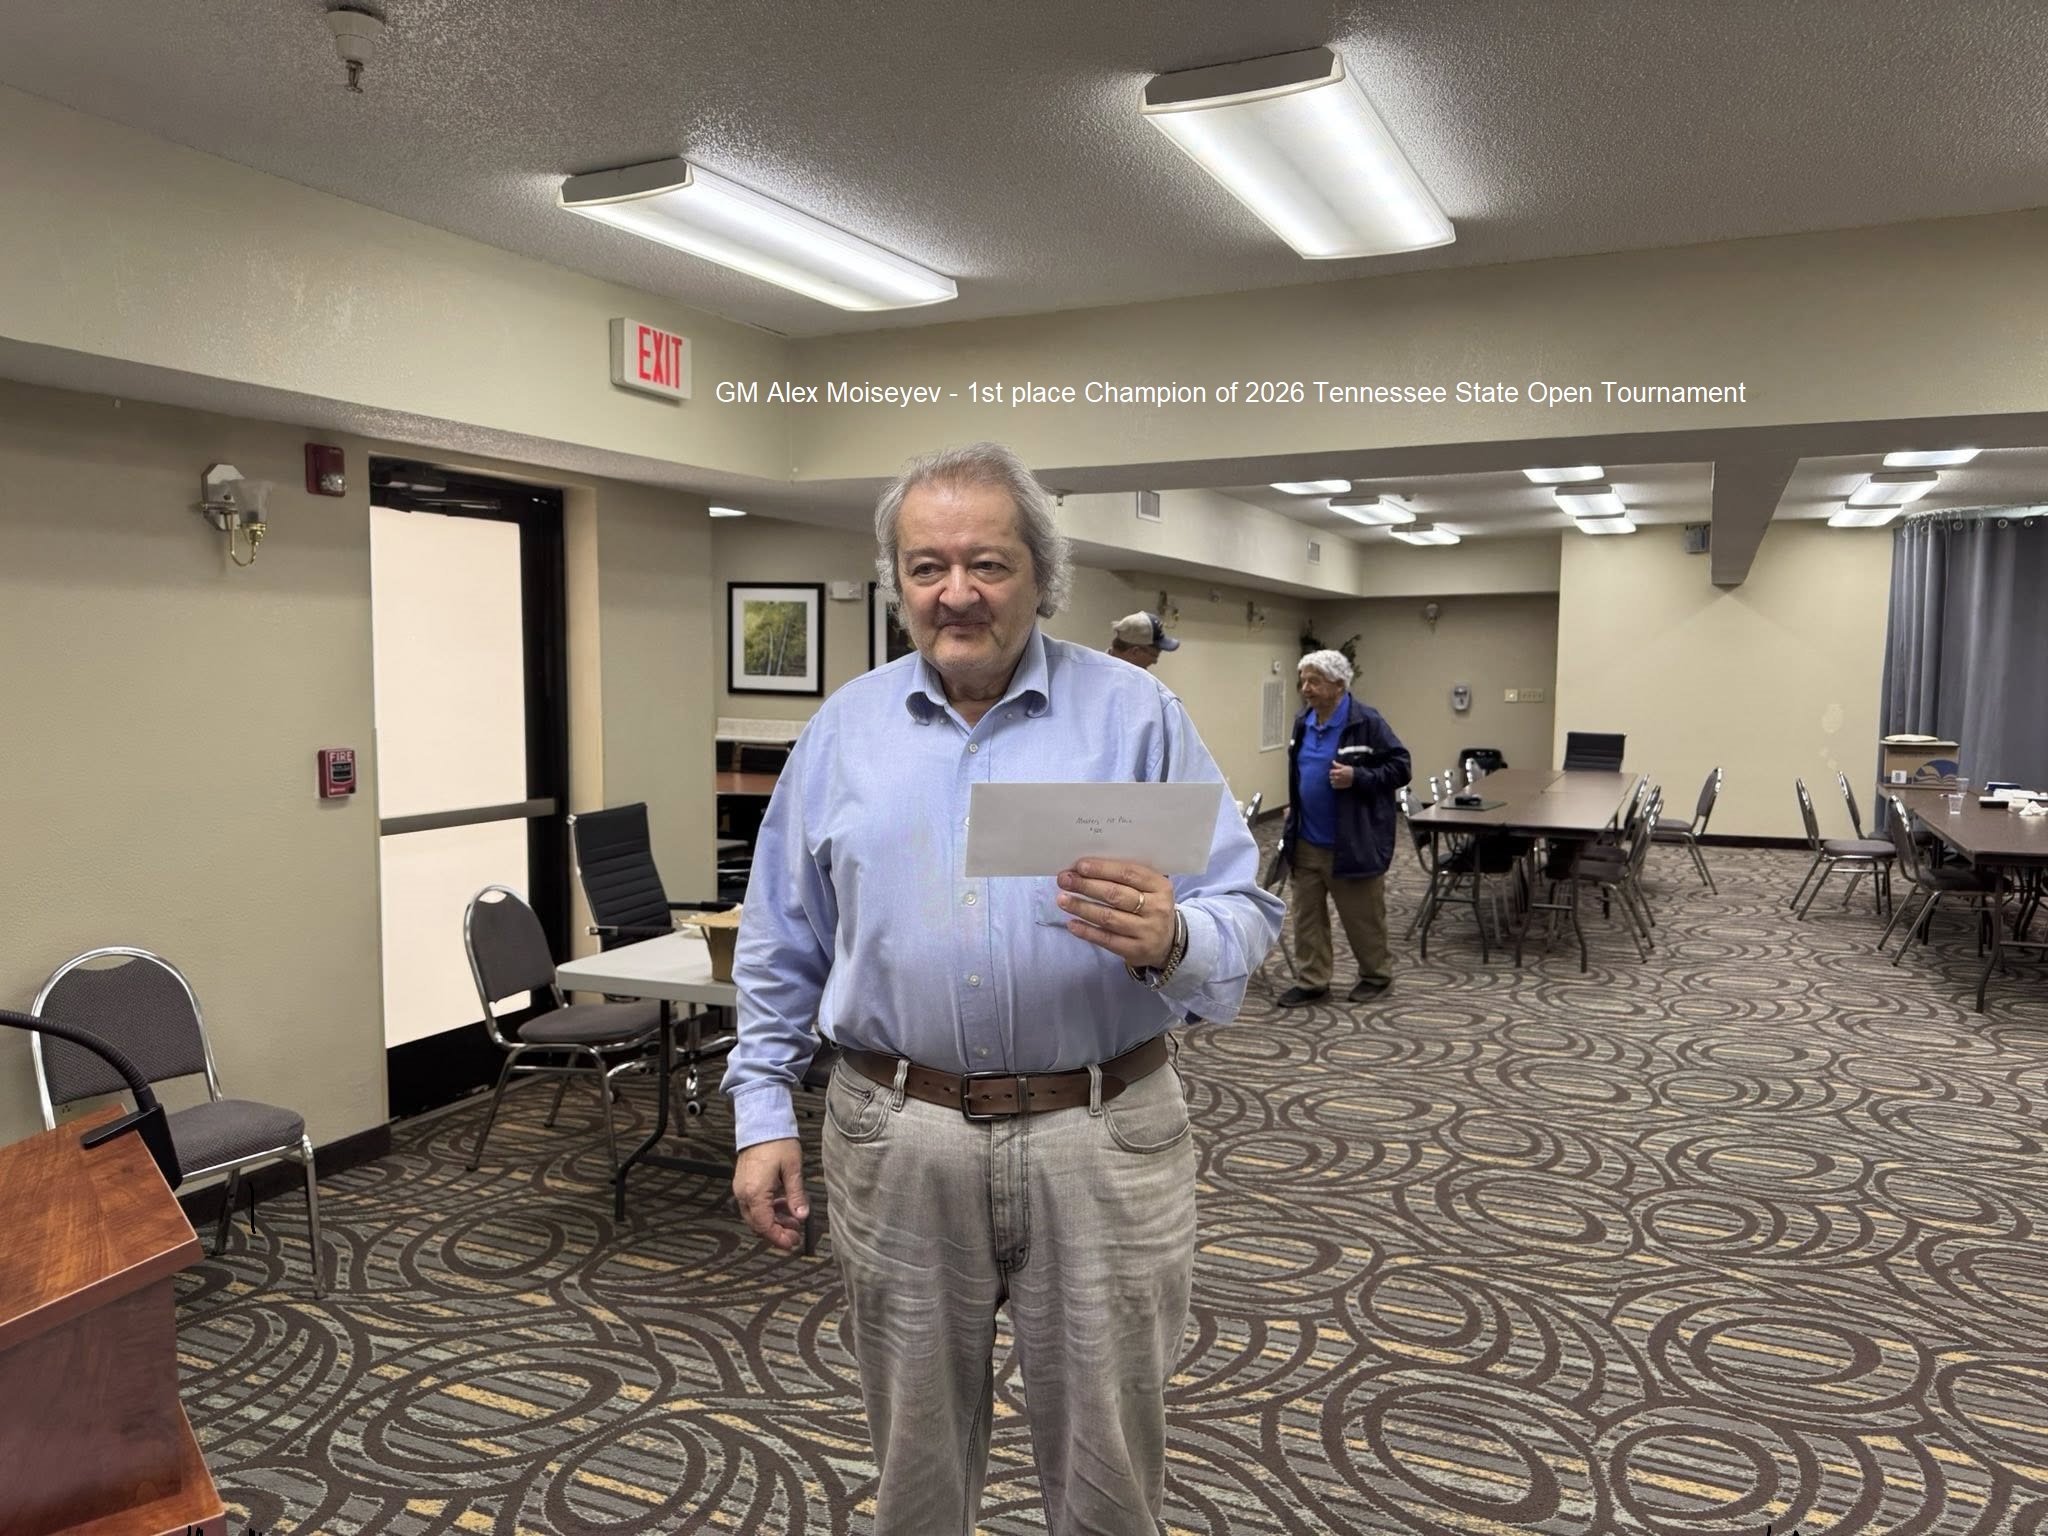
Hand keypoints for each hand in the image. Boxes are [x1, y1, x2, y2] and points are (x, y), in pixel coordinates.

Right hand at [733, 1139, 808, 1251]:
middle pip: (758, 1224)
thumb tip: (802, 1216)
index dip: (778, 1238)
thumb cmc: (776, 1141)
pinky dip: (767, 1209)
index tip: (792, 1243)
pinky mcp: (743, 1182)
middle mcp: (744, 1193)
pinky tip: (782, 1205)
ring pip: (755, 1215)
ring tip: (792, 1220)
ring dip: (773, 1221)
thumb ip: (796, 1196)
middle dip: (777, 1232)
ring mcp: (741, 1188)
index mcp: (755, 1192)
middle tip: (795, 1235)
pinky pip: (753, 1204)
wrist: (761, 1122)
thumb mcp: (792, 1170)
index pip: (764, 1226)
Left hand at [1056, 858, 1175, 968]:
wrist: (1168, 943)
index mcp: (1160, 887)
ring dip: (1082, 908)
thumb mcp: (1149, 889)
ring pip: (1108, 918)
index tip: (1080, 866)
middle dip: (1086, 886)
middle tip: (1065, 880)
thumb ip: (1126, 877)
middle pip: (1116, 895)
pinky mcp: (1136, 950)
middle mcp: (1156, 908)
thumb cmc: (1150, 907)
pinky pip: (1107, 939)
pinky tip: (1072, 924)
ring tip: (1062, 900)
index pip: (1129, 873)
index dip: (1102, 869)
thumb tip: (1087, 868)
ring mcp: (1146, 931)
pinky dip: (1087, 931)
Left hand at [1328, 762, 1354, 788]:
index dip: (1332, 771)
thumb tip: (1333, 761)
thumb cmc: (1350, 771)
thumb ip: (1337, 764)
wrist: (1356, 778)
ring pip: (1332, 782)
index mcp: (1339, 772)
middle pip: (1331, 777)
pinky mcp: (1340, 786)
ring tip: (1335, 779)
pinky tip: (1336, 783)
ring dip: (1332, 780)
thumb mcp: (1344, 767)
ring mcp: (1339, 782)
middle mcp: (1338, 778)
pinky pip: (1334, 786)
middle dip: (1332, 776)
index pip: (1331, 772)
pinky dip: (1334, 785)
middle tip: (1335, 775)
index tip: (1334, 771)